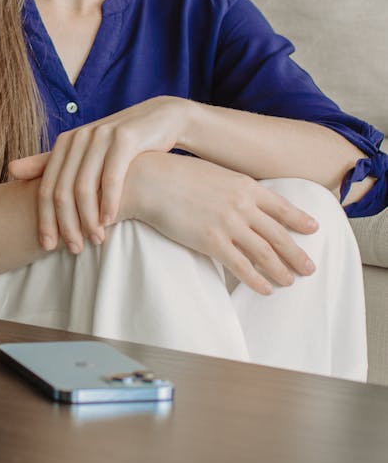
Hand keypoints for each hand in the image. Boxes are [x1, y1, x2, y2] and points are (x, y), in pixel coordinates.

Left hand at [9, 97, 188, 254]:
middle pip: (63, 190)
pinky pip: (112, 177)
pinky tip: (110, 220)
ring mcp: (101, 137)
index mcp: (65, 143)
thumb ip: (48, 161)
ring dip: (88, 218)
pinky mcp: (125, 139)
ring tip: (95, 240)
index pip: (47, 188)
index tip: (47, 246)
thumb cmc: (117, 144)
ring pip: (85, 187)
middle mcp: (79, 138)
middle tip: (73, 249)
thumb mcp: (82, 151)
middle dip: (66, 224)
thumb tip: (10, 170)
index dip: (45, 219)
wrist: (159, 120)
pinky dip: (109, 201)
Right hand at [126, 152, 318, 294]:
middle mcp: (242, 205)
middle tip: (310, 268)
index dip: (300, 220)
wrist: (150, 180)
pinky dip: (257, 280)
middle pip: (279, 234)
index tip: (314, 229)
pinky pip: (241, 266)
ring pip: (265, 253)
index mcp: (245, 186)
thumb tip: (246, 198)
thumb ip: (234, 187)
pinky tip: (266, 289)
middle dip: (297, 254)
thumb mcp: (215, 173)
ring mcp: (228, 224)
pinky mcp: (211, 241)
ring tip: (291, 281)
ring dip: (281, 270)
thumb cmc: (177, 174)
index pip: (282, 206)